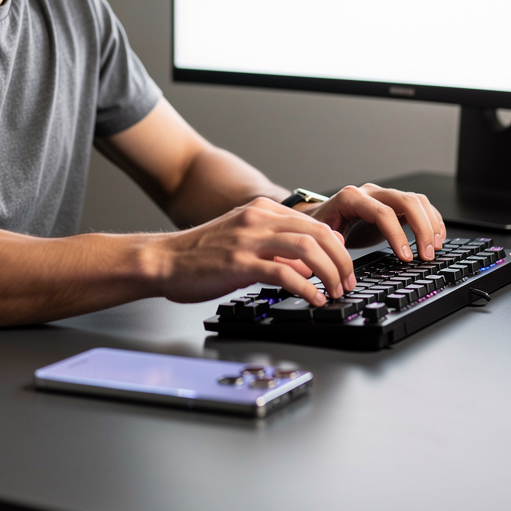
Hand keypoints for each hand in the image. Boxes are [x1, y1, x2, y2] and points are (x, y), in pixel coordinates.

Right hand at [153, 197, 355, 306]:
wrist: (163, 260)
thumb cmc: (200, 255)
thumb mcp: (243, 241)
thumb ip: (275, 248)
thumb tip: (308, 265)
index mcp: (261, 210)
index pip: (314, 223)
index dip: (337, 246)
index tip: (345, 267)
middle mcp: (257, 219)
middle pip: (318, 233)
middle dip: (342, 260)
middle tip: (347, 282)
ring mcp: (248, 240)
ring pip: (307, 249)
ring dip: (329, 273)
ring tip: (335, 292)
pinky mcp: (239, 263)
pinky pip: (284, 274)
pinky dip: (306, 288)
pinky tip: (313, 299)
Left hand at [302, 184, 445, 261]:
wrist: (322, 218)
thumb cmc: (322, 227)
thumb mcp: (323, 237)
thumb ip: (334, 243)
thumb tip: (343, 253)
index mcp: (351, 198)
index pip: (382, 212)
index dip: (397, 235)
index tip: (406, 258)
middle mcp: (370, 192)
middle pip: (406, 201)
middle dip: (421, 229)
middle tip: (426, 255)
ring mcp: (384, 196)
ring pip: (417, 201)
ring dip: (431, 224)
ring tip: (434, 249)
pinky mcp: (395, 204)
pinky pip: (420, 206)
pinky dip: (432, 220)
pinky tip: (436, 238)